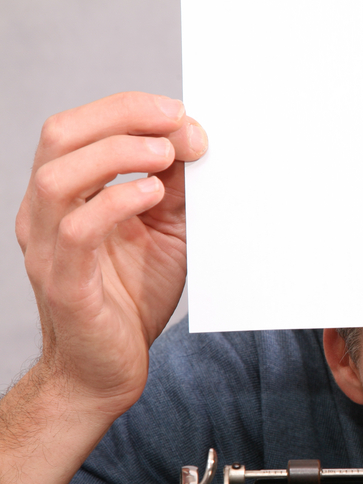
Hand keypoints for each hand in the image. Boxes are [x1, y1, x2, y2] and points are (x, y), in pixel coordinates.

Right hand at [15, 92, 207, 415]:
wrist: (106, 373)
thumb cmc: (131, 301)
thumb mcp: (164, 232)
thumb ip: (173, 191)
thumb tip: (195, 143)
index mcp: (65, 195)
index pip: (78, 128)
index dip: (129, 110)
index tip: (182, 114)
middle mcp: (46, 214)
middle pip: (61, 135)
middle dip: (124, 116)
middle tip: (178, 122)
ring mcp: (49, 248)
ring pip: (59, 176)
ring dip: (118, 153)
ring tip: (166, 156)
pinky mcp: (66, 284)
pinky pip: (78, 230)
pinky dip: (116, 202)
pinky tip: (153, 195)